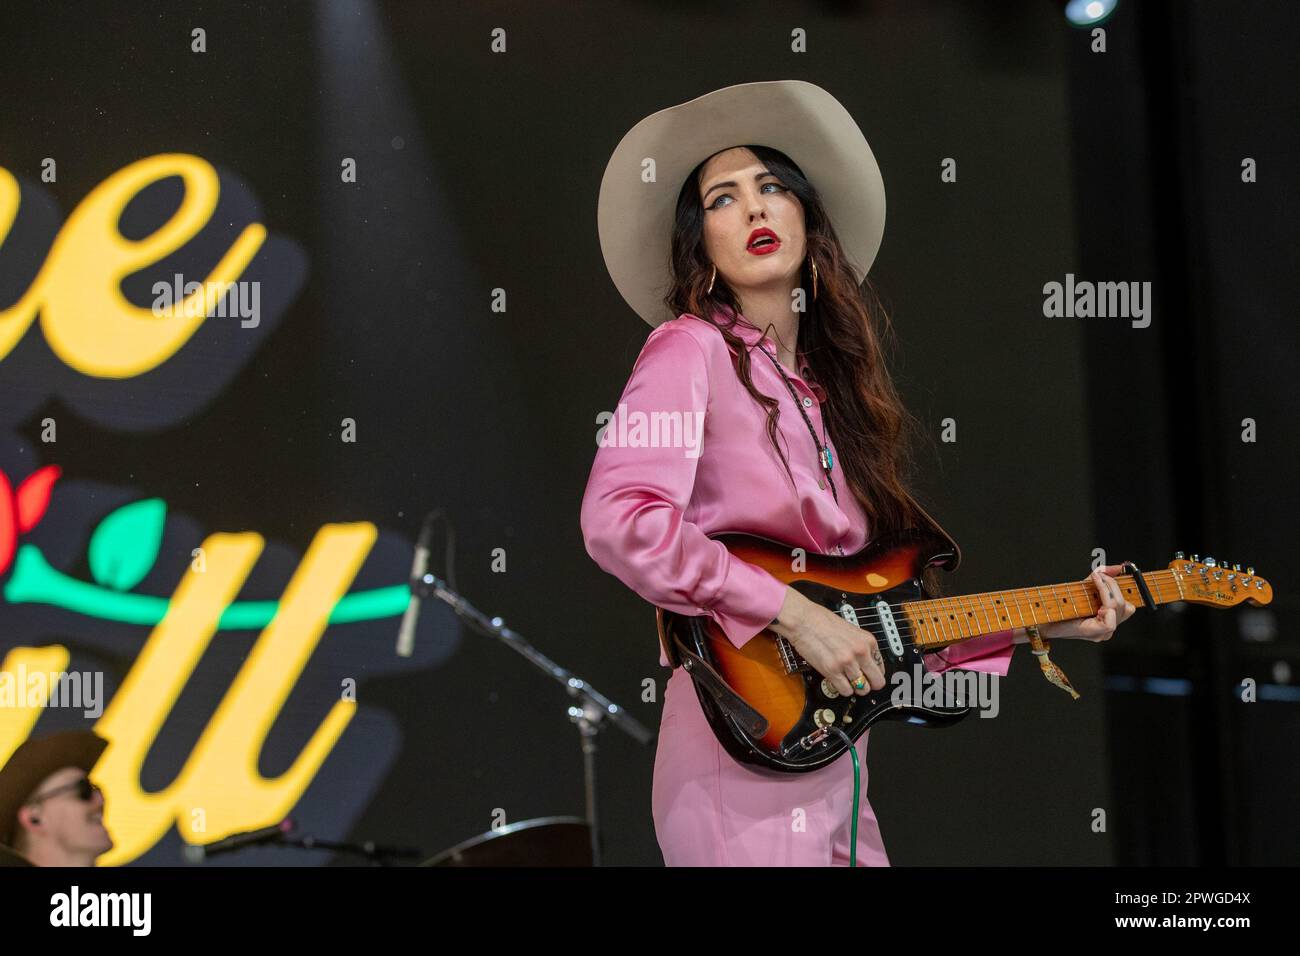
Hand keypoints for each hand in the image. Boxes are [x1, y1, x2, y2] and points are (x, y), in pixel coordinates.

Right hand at [768, 587, 886, 696]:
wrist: (803, 620)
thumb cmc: (822, 621)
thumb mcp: (851, 630)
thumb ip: (861, 646)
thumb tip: (866, 663)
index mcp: (868, 641)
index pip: (881, 667)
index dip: (874, 673)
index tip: (868, 675)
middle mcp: (860, 652)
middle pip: (876, 682)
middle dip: (870, 685)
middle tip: (862, 684)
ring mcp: (847, 662)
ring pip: (861, 689)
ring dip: (854, 687)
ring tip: (846, 680)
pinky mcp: (832, 671)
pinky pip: (846, 691)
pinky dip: (842, 689)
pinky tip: (837, 681)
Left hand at [1038, 564, 1135, 641]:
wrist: (1043, 619)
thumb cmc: (1061, 606)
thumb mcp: (1084, 589)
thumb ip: (1101, 578)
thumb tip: (1118, 567)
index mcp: (1108, 620)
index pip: (1129, 606)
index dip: (1125, 589)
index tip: (1119, 573)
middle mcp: (1108, 628)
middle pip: (1125, 605)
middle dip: (1113, 585)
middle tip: (1099, 575)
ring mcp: (1103, 633)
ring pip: (1118, 608)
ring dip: (1107, 589)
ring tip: (1095, 580)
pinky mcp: (1096, 633)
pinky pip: (1111, 617)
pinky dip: (1104, 602)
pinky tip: (1095, 600)